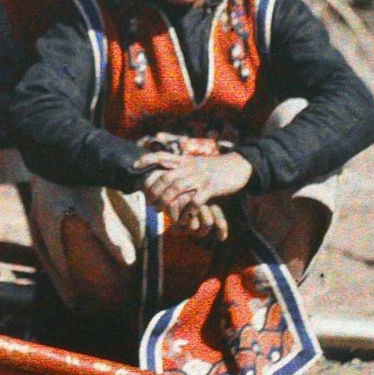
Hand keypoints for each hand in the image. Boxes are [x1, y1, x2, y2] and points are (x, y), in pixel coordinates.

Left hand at [135, 150, 252, 238]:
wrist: (239, 166)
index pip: (162, 156)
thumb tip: (167, 173)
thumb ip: (183, 168)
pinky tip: (183, 218)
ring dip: (166, 201)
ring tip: (160, 211)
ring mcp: (200, 177)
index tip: (134, 166)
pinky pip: (195, 200)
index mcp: (186, 160)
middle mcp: (190, 167)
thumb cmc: (216, 168)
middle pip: (166, 177)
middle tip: (148, 203)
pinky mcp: (211, 187)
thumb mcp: (197, 164)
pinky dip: (187, 210)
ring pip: (177, 188)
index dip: (147, 160)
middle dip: (154, 191)